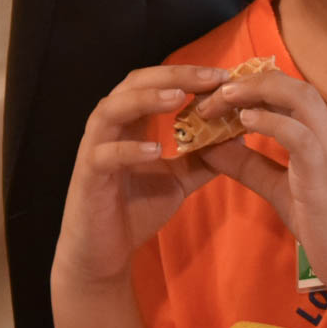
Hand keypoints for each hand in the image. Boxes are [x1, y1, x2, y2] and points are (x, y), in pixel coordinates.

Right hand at [55, 65, 233, 290]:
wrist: (103, 253)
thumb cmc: (135, 210)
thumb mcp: (178, 180)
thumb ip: (202, 158)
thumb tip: (237, 137)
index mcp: (130, 123)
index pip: (154, 82)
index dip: (186, 74)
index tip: (223, 76)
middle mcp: (109, 127)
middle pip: (134, 83)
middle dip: (173, 76)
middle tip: (211, 77)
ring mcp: (94, 148)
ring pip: (112, 109)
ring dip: (146, 100)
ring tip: (179, 98)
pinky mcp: (88, 175)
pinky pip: (105, 155)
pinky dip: (128, 149)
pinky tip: (155, 149)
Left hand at [207, 71, 326, 307]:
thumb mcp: (280, 189)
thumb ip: (248, 165)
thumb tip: (208, 147)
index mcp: (321, 131)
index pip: (283, 91)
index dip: (247, 86)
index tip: (214, 95)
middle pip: (287, 84)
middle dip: (245, 82)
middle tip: (209, 97)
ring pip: (298, 96)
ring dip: (256, 91)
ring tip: (224, 98)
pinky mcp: (326, 169)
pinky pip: (299, 134)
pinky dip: (270, 122)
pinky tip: (244, 122)